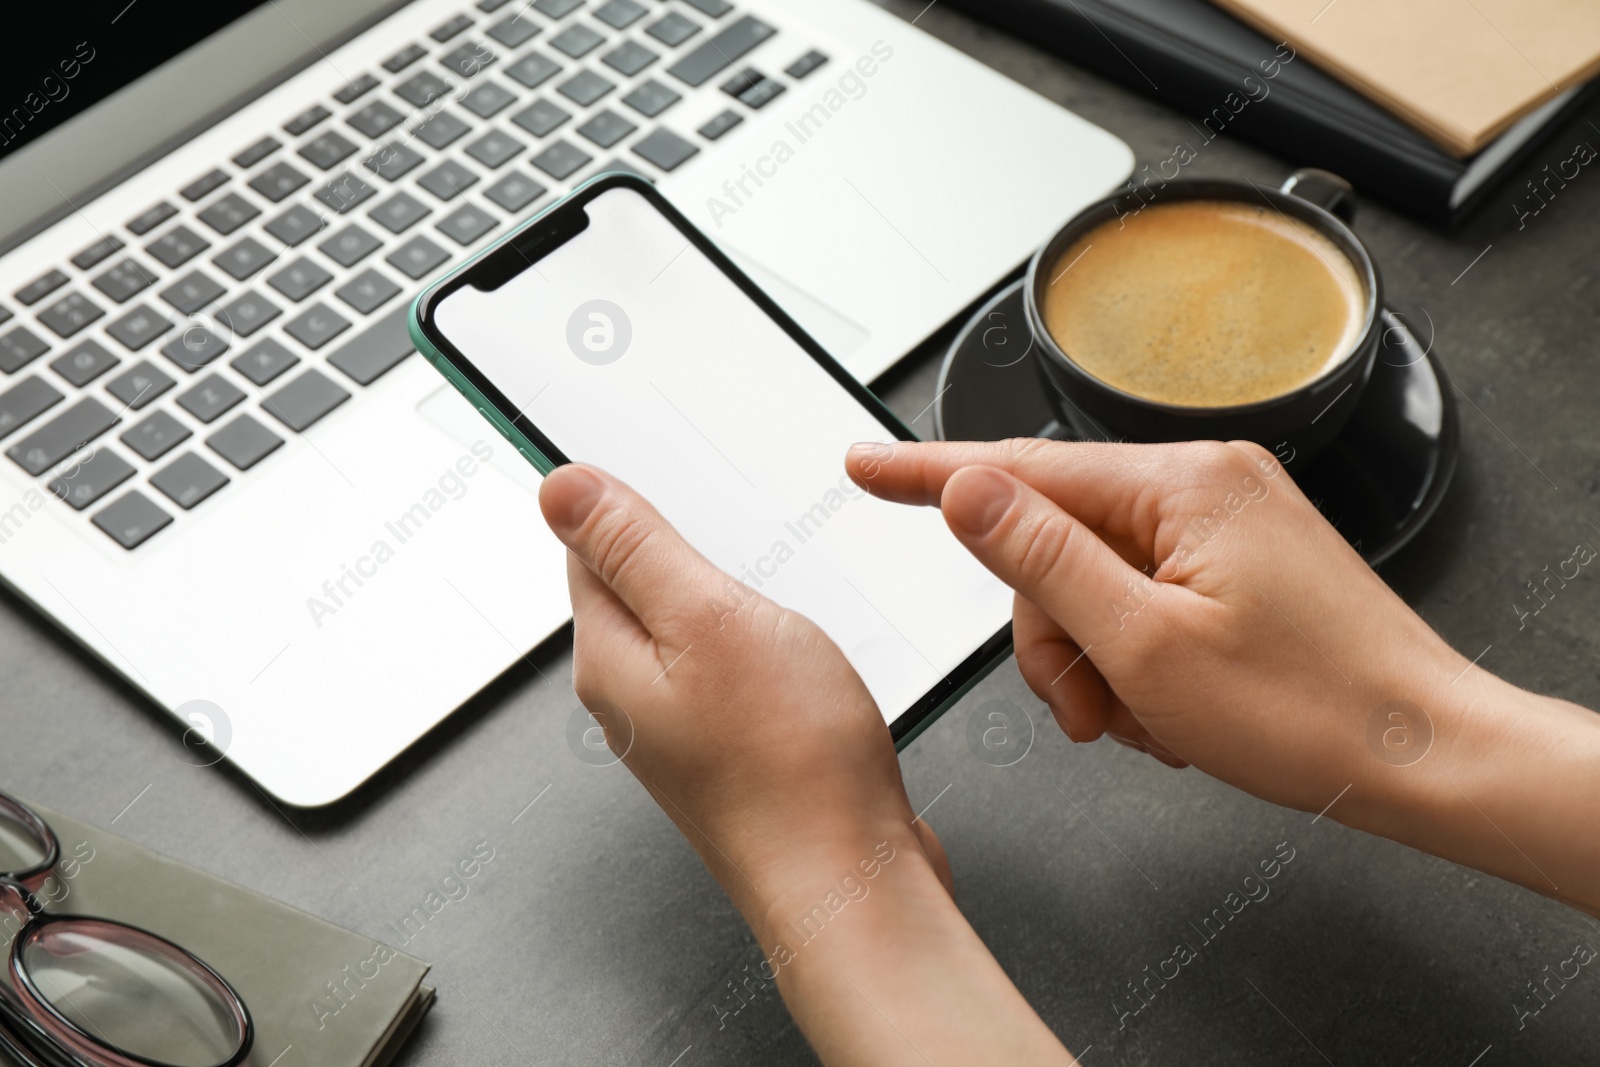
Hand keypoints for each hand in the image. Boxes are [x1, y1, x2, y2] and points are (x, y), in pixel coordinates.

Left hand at [540, 464, 1077, 1064]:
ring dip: (724, 593)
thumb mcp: (708, 618)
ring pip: (688, 628)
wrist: (849, 878)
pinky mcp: (732, 748)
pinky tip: (792, 642)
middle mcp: (633, 697)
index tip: (655, 459)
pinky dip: (756, 639)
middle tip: (726, 507)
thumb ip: (634, 547)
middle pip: (634, 587)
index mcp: (610, 657)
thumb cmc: (790, 763)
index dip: (620, 496)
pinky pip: (729, 669)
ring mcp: (683, 727)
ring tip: (767, 574)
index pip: (586, 547)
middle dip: (677, 543)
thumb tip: (560, 487)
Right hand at [848, 438, 1467, 812]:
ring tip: (1144, 722)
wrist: (1424, 755)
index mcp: (1180, 485)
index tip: (863, 467)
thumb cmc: (1311, 711)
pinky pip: (1142, 597)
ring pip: (1094, 583)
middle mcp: (1204, 485)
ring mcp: (1225, 524)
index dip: (927, 475)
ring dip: (1097, 662)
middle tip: (1086, 708)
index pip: (1019, 468)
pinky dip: (1136, 661)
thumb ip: (1042, 558)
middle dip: (1053, 636)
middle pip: (1055, 544)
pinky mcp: (1238, 562)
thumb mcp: (1144, 646)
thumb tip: (966, 489)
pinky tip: (1172, 710)